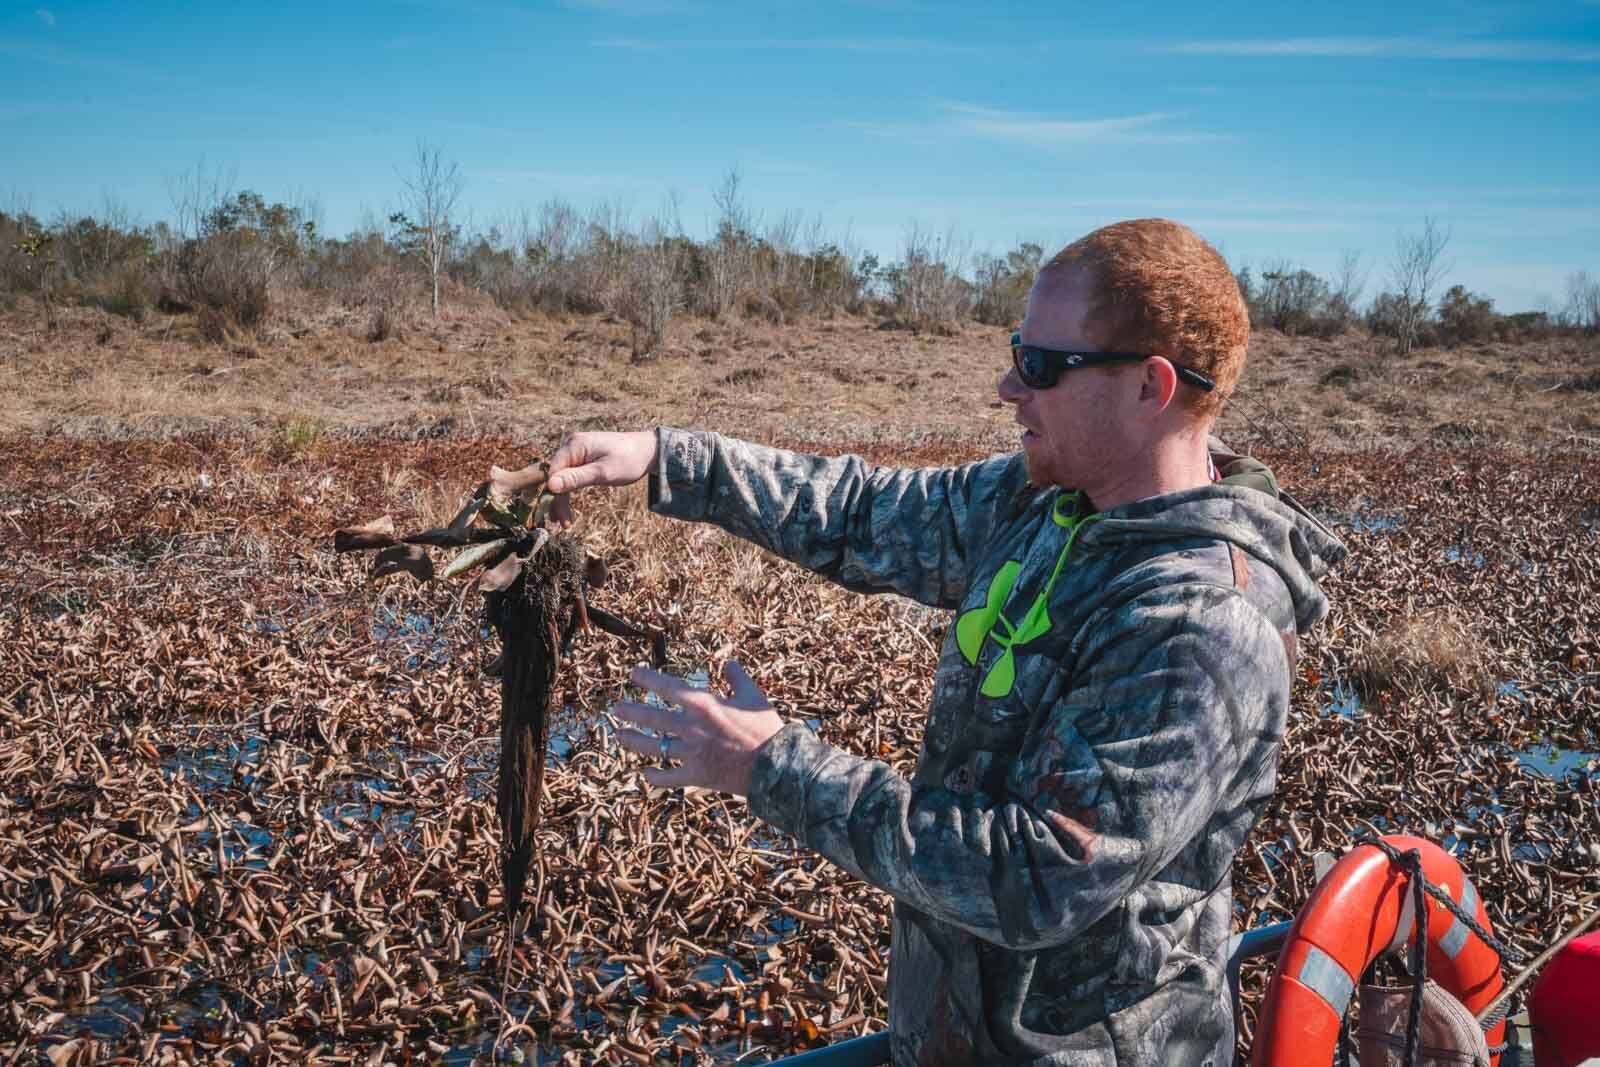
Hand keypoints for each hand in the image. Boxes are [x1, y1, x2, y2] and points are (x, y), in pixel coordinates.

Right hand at [544, 431, 658, 527]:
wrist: (649, 450)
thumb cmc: (629, 461)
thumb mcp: (603, 473)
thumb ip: (576, 478)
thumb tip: (550, 485)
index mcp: (575, 445)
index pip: (553, 471)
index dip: (551, 494)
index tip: (555, 515)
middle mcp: (572, 445)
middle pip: (556, 475)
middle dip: (556, 500)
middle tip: (561, 524)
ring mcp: (577, 451)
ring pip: (562, 477)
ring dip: (561, 498)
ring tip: (564, 522)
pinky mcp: (583, 458)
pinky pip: (571, 475)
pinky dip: (569, 491)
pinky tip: (567, 507)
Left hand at [611, 662, 784, 794]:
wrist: (776, 767)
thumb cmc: (766, 728)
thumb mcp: (754, 697)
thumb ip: (737, 678)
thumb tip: (728, 663)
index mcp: (704, 705)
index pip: (667, 687)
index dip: (647, 679)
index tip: (632, 673)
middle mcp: (692, 728)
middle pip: (652, 717)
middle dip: (630, 711)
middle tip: (615, 708)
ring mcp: (691, 753)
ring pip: (653, 747)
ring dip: (633, 741)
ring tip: (619, 736)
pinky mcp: (696, 775)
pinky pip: (669, 777)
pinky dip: (655, 776)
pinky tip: (645, 774)